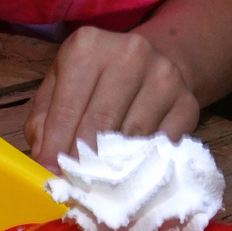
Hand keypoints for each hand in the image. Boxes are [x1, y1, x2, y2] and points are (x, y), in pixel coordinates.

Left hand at [25, 27, 199, 169]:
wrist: (148, 65)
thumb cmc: (92, 80)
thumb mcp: (60, 86)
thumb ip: (44, 119)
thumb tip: (45, 161)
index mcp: (88, 45)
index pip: (68, 106)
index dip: (55, 144)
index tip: (48, 172)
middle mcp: (130, 54)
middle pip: (101, 122)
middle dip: (81, 159)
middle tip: (70, 185)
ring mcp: (164, 77)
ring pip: (132, 136)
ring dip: (111, 166)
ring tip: (94, 185)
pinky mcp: (187, 102)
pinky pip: (162, 145)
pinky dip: (143, 164)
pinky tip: (127, 175)